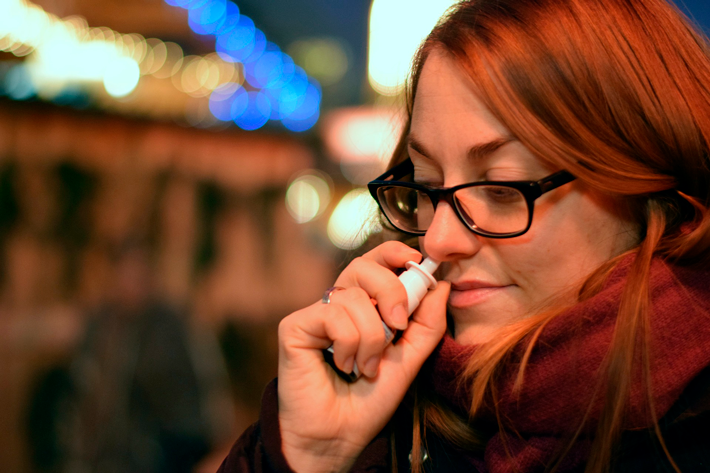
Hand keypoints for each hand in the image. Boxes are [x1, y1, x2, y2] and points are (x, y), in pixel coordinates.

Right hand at [277, 241, 450, 472]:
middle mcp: (338, 303)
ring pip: (354, 297)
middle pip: (363, 266)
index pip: (377, 261)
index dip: (394, 253)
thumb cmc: (370, 399)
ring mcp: (315, 313)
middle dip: (391, 290)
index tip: (417, 260)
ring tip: (365, 367)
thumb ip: (427, 323)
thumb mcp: (409, 359)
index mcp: (364, 305)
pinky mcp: (295, 326)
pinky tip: (342, 366)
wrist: (340, 435)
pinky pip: (333, 315)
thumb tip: (441, 283)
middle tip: (397, 325)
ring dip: (371, 339)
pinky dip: (348, 344)